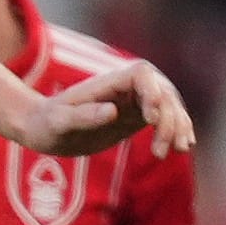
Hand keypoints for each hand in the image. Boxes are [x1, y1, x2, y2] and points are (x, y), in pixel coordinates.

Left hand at [19, 59, 194, 159]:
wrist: (42, 129)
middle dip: (170, 117)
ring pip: (168, 105)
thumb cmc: (46, 124)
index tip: (151, 120)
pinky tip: (183, 147)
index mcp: (108, 82)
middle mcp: (125, 87)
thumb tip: (112, 111)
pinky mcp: (135, 117)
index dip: (152, 92)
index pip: (142, 74)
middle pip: (162, 90)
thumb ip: (83, 116)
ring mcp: (133, 101)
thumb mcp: (59, 123)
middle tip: (163, 149)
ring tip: (179, 150)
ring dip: (178, 126)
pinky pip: (164, 119)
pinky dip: (176, 130)